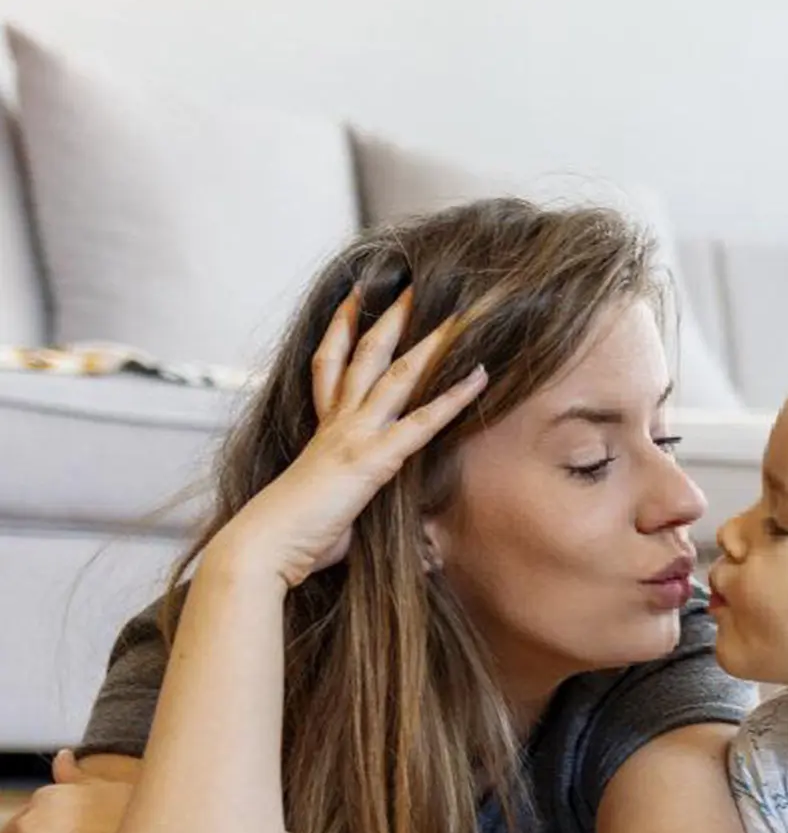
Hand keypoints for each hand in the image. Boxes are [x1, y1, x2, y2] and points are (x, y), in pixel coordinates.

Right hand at [213, 286, 489, 589]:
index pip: (329, 366)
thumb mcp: (324, 509)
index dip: (341, 329)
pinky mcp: (372, 459)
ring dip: (428, 342)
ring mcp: (354, 436)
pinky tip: (478, 375)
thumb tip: (352, 523)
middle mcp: (337, 423)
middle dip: (387, 317)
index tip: (354, 297)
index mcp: (321, 431)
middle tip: (408, 284)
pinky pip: (422, 421)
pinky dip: (454, 397)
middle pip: (363, 355)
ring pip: (396, 375)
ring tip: (456, 314)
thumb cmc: (291, 537)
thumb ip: (343, 501)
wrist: (264, 548)